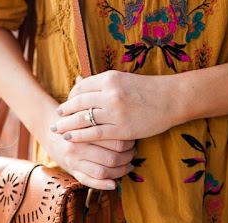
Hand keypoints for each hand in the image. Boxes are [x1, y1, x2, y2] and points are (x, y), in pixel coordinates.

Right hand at [41, 116, 136, 190]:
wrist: (52, 134)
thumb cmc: (75, 122)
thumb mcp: (86, 115)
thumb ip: (101, 119)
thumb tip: (127, 124)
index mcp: (84, 131)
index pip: (114, 140)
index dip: (128, 142)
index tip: (133, 140)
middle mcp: (77, 147)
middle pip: (111, 157)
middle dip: (127, 157)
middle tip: (133, 153)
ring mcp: (74, 161)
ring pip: (103, 171)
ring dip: (120, 171)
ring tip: (129, 165)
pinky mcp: (72, 171)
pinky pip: (89, 181)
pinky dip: (103, 185)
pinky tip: (114, 184)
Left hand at [50, 71, 180, 142]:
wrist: (172, 99)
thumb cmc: (149, 89)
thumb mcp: (124, 79)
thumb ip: (104, 83)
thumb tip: (83, 84)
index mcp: (109, 79)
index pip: (81, 87)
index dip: (70, 96)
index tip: (66, 104)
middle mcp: (110, 94)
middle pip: (78, 103)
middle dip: (64, 111)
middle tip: (55, 117)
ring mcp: (115, 112)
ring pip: (83, 119)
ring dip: (67, 125)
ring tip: (57, 129)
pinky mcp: (121, 129)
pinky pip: (94, 134)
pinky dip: (80, 136)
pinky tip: (70, 138)